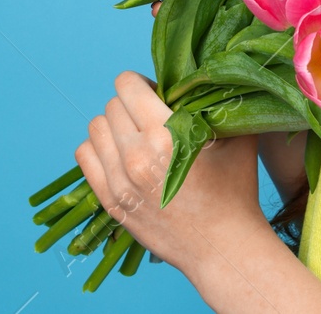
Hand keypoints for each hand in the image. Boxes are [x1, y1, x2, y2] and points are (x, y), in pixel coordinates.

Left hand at [74, 70, 269, 276]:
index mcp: (166, 134)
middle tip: (149, 120)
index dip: (141, 85)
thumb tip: (205, 73)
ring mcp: (120, 181)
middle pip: (111, 106)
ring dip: (113, 127)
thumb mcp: (236, 138)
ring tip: (134, 138)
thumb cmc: (234, 191)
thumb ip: (220, 101)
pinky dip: (98, 150)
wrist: (223, 248)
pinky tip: (120, 155)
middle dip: (129, 106)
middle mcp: (136, 156)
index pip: (126, 85)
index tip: (155, 96)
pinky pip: (84, 157)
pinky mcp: (111, 202)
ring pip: (95, 129)